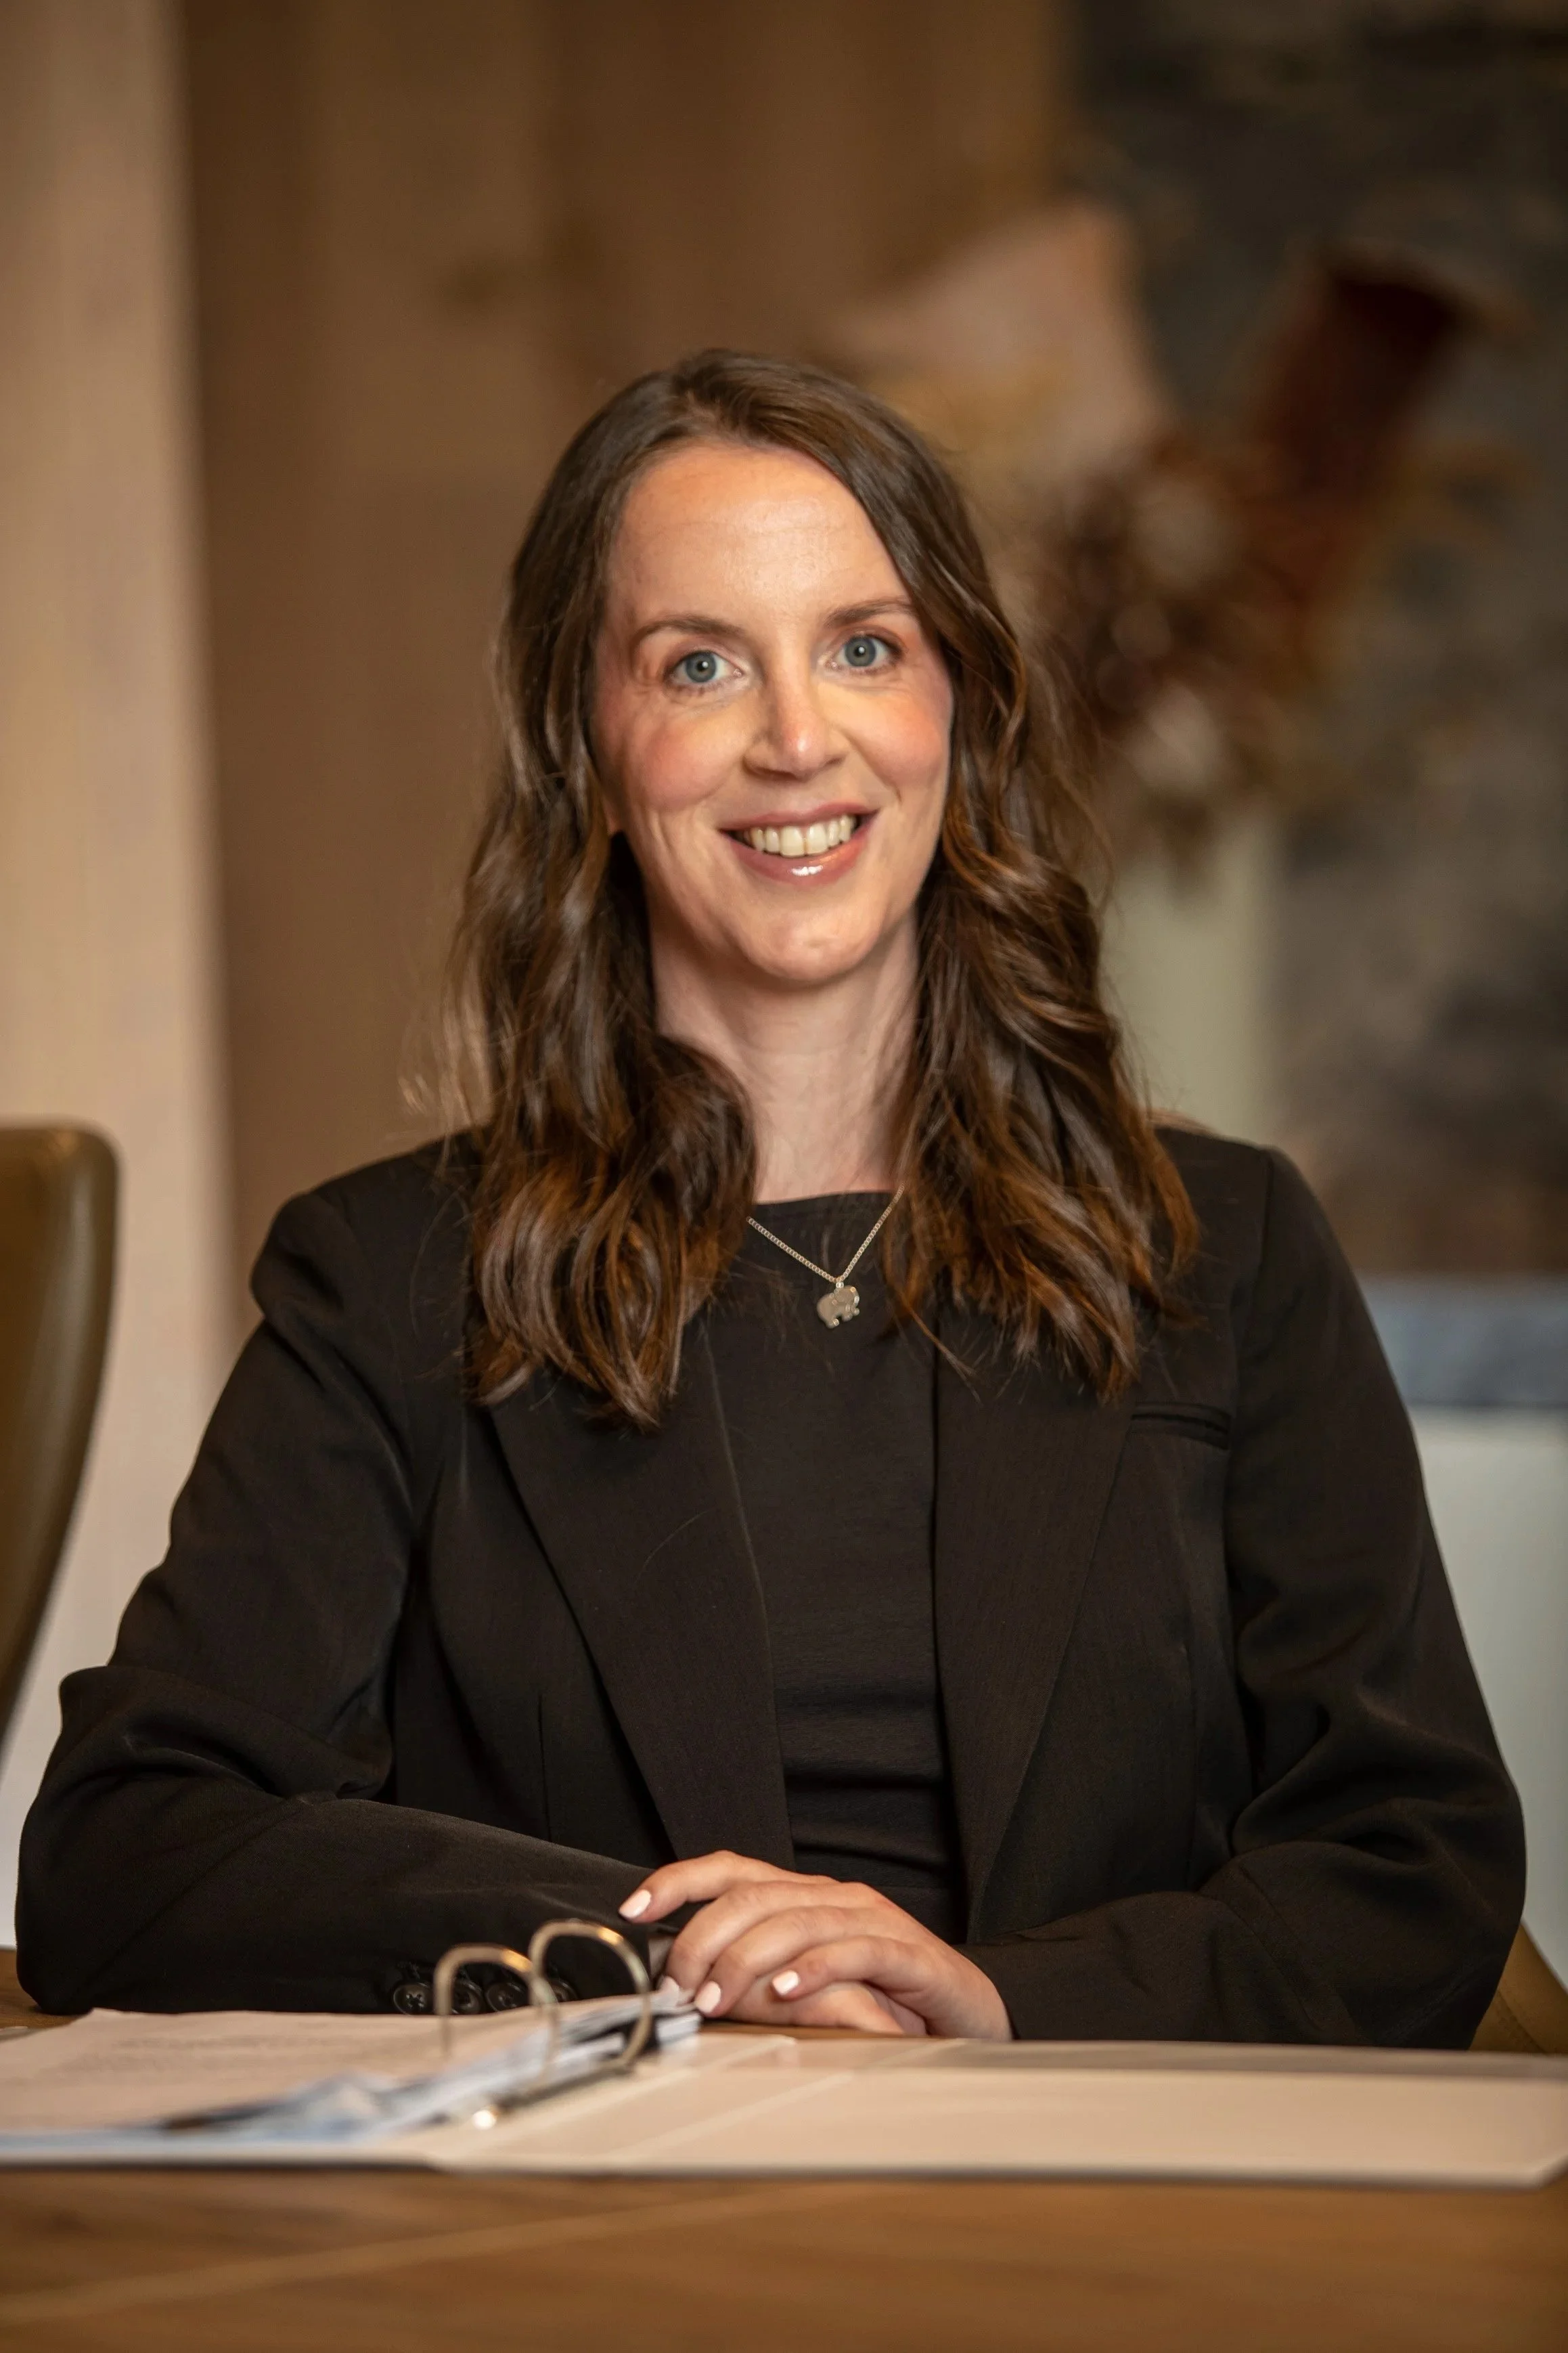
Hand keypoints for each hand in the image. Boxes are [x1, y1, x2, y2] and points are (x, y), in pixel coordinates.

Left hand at [621, 1851, 1011, 2039]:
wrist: (969, 2015)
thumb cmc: (884, 1998)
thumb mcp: (806, 1984)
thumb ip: (756, 1976)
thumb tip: (684, 1987)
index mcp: (806, 1897)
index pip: (732, 1870)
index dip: (680, 1881)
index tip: (633, 1907)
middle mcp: (835, 1897)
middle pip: (753, 1894)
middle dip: (702, 1936)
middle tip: (677, 1986)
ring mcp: (874, 1920)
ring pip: (796, 1919)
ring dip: (746, 1959)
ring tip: (715, 1998)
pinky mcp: (911, 1955)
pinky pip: (856, 1951)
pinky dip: (815, 1968)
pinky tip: (787, 1991)